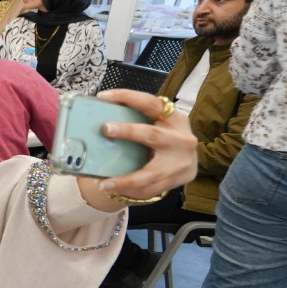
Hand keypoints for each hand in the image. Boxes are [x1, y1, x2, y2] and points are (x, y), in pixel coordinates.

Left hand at [86, 89, 198, 207]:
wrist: (188, 162)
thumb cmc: (165, 139)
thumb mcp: (159, 124)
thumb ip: (139, 120)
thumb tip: (98, 116)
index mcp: (174, 119)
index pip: (151, 104)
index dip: (128, 97)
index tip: (104, 97)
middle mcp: (180, 139)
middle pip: (153, 135)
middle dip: (129, 132)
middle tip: (106, 129)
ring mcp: (181, 162)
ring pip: (151, 173)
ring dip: (125, 180)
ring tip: (103, 184)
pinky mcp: (177, 180)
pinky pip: (151, 189)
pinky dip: (130, 191)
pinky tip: (114, 190)